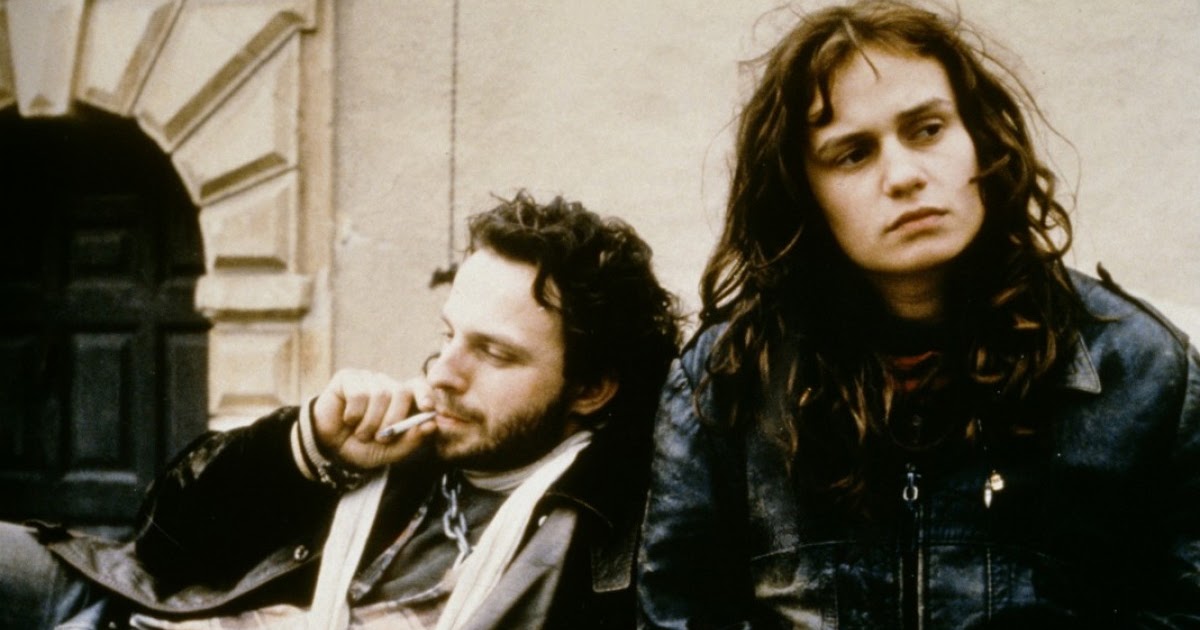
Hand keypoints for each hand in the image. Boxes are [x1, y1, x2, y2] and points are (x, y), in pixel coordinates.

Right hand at [311, 369, 436, 469]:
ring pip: (380, 394)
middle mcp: (387, 386)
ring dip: (370, 422)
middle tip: (381, 438)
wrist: (329, 449)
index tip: (427, 408)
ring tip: (361, 434)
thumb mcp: (389, 452)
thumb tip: (431, 424)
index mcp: (402, 401)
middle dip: (393, 420)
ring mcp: (368, 380)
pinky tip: (348, 420)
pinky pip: (359, 393)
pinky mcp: (348, 378)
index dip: (425, 395)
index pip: (420, 387)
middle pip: (402, 392)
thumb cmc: (363, 448)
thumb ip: (411, 440)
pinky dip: (354, 414)